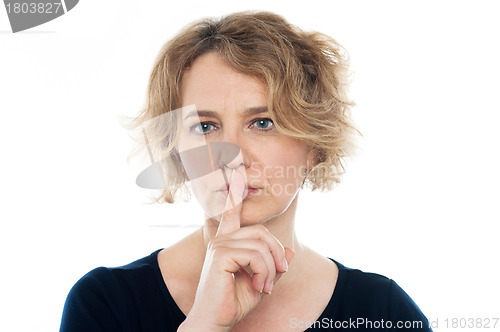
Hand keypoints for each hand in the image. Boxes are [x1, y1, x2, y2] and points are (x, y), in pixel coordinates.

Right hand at [179, 168, 294, 330]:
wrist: (215, 322)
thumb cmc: (234, 302)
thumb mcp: (261, 281)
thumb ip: (274, 265)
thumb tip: (290, 251)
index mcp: (228, 241)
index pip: (232, 211)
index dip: (236, 192)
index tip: (237, 171)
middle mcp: (222, 238)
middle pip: (262, 232)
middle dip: (277, 254)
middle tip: (278, 275)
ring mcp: (220, 244)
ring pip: (262, 245)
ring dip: (270, 269)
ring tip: (265, 287)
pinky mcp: (221, 253)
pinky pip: (255, 254)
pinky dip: (264, 272)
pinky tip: (259, 286)